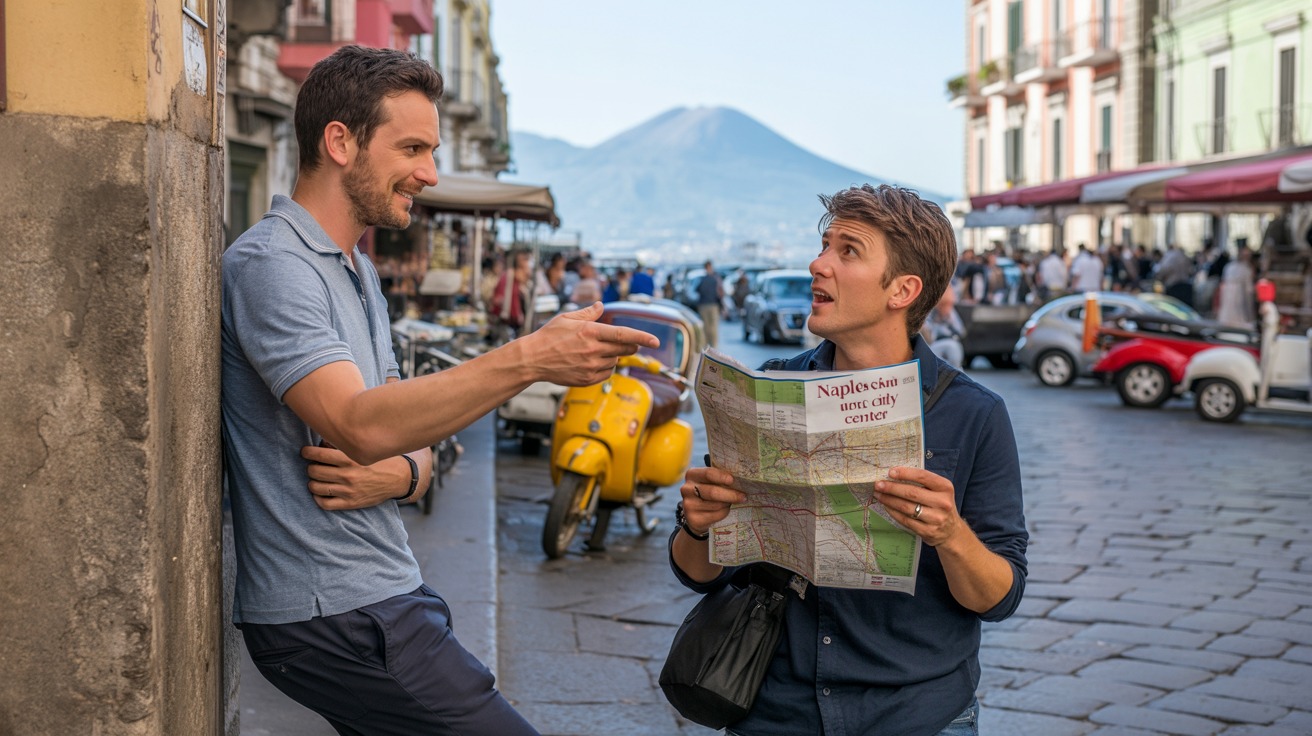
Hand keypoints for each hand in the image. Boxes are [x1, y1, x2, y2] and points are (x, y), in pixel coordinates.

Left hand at [301, 444, 421, 510]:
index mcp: (351, 459)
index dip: (307, 452)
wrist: (398, 479)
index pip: (319, 455)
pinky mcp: (351, 503)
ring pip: (316, 487)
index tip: (305, 452)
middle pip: (314, 471)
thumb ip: (344, 446)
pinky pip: (325, 504)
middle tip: (313, 465)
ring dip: (312, 482)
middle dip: (310, 467)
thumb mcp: (364, 449)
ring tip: (316, 478)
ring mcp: (348, 491)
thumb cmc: (380, 460)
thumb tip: (322, 443)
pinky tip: (320, 492)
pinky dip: (318, 497)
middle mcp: (348, 475)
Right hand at [520, 302, 660, 385]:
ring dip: (613, 355)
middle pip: (625, 349)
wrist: (533, 360)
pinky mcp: (588, 379)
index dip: (642, 338)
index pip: (623, 335)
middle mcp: (593, 350)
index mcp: (590, 331)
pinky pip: (607, 373)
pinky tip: (591, 362)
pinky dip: (605, 367)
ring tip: (594, 351)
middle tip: (625, 342)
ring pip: (616, 361)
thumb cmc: (549, 336)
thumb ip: (588, 312)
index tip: (656, 341)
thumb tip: (602, 305)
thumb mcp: (567, 318)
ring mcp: (591, 366)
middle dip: (630, 345)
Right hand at [679, 465, 745, 536]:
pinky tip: (725, 510)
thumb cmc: (709, 492)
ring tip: (732, 502)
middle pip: (712, 492)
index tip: (733, 480)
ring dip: (728, 504)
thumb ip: (721, 478)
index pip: (708, 473)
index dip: (722, 477)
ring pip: (716, 505)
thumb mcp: (712, 482)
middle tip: (743, 496)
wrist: (697, 514)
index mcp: (692, 474)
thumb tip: (741, 479)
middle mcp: (686, 489)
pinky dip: (724, 513)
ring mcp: (688, 505)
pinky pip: (715, 515)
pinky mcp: (693, 519)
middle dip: (731, 494)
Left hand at [874, 466, 960, 546]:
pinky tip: (886, 506)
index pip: (923, 476)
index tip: (890, 472)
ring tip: (879, 495)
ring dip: (889, 500)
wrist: (951, 532)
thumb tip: (894, 475)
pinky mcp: (927, 531)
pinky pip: (905, 520)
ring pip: (906, 507)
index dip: (905, 473)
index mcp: (945, 488)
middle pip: (912, 493)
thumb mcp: (939, 491)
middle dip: (892, 488)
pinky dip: (893, 512)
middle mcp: (942, 503)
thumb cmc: (940, 505)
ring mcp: (935, 518)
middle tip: (878, 484)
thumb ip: (923, 483)